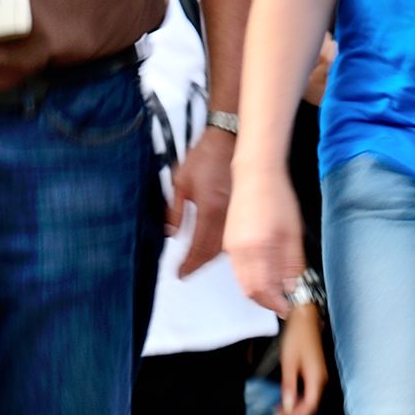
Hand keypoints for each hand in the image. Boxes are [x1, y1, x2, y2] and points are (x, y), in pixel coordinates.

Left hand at [171, 127, 236, 276]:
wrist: (228, 141)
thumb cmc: (205, 157)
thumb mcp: (179, 181)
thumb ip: (173, 210)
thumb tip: (170, 233)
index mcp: (208, 208)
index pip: (198, 246)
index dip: (188, 264)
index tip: (179, 272)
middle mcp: (226, 215)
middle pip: (214, 252)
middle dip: (199, 265)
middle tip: (187, 270)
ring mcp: (238, 215)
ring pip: (227, 248)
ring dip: (212, 258)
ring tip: (199, 262)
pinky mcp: (244, 212)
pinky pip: (235, 238)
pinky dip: (225, 248)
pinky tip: (217, 249)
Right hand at [225, 167, 304, 315]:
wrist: (255, 174)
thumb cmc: (276, 197)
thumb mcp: (293, 233)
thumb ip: (292, 263)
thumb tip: (291, 287)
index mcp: (257, 248)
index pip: (262, 290)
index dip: (276, 304)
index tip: (288, 308)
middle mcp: (239, 249)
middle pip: (249, 289)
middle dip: (266, 300)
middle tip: (283, 303)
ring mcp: (231, 245)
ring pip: (243, 280)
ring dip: (259, 290)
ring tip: (277, 290)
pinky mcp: (228, 241)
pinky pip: (238, 268)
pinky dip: (251, 277)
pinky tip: (266, 274)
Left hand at [276, 301, 327, 414]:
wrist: (305, 319)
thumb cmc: (297, 338)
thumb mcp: (289, 363)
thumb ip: (289, 386)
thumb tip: (288, 406)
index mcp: (316, 379)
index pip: (309, 406)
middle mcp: (321, 380)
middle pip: (310, 406)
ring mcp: (319, 376)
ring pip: (309, 399)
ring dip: (296, 409)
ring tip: (281, 414)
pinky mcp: (315, 372)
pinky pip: (308, 392)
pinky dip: (298, 399)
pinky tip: (287, 401)